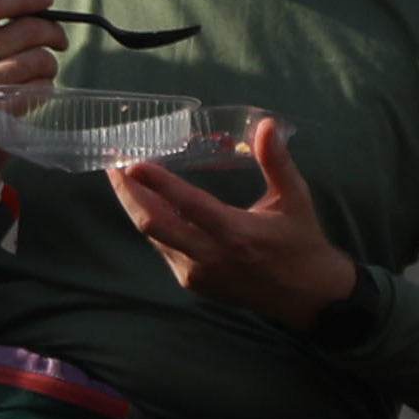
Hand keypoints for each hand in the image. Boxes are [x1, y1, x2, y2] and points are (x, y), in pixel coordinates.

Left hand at [106, 120, 360, 327]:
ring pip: (154, 237)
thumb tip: (267, 124)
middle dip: (128, 195)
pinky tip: (148, 204)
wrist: (305, 295)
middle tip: (113, 167)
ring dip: (136, 208)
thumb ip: (277, 161)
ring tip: (123, 180)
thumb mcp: (295, 198)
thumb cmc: (301, 240)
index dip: (157, 183)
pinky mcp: (192, 283)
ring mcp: (197, 273)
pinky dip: (154, 225)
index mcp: (235, 232)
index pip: (187, 204)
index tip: (133, 163)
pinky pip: (164, 249)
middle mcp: (209, 255)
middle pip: (153, 224)